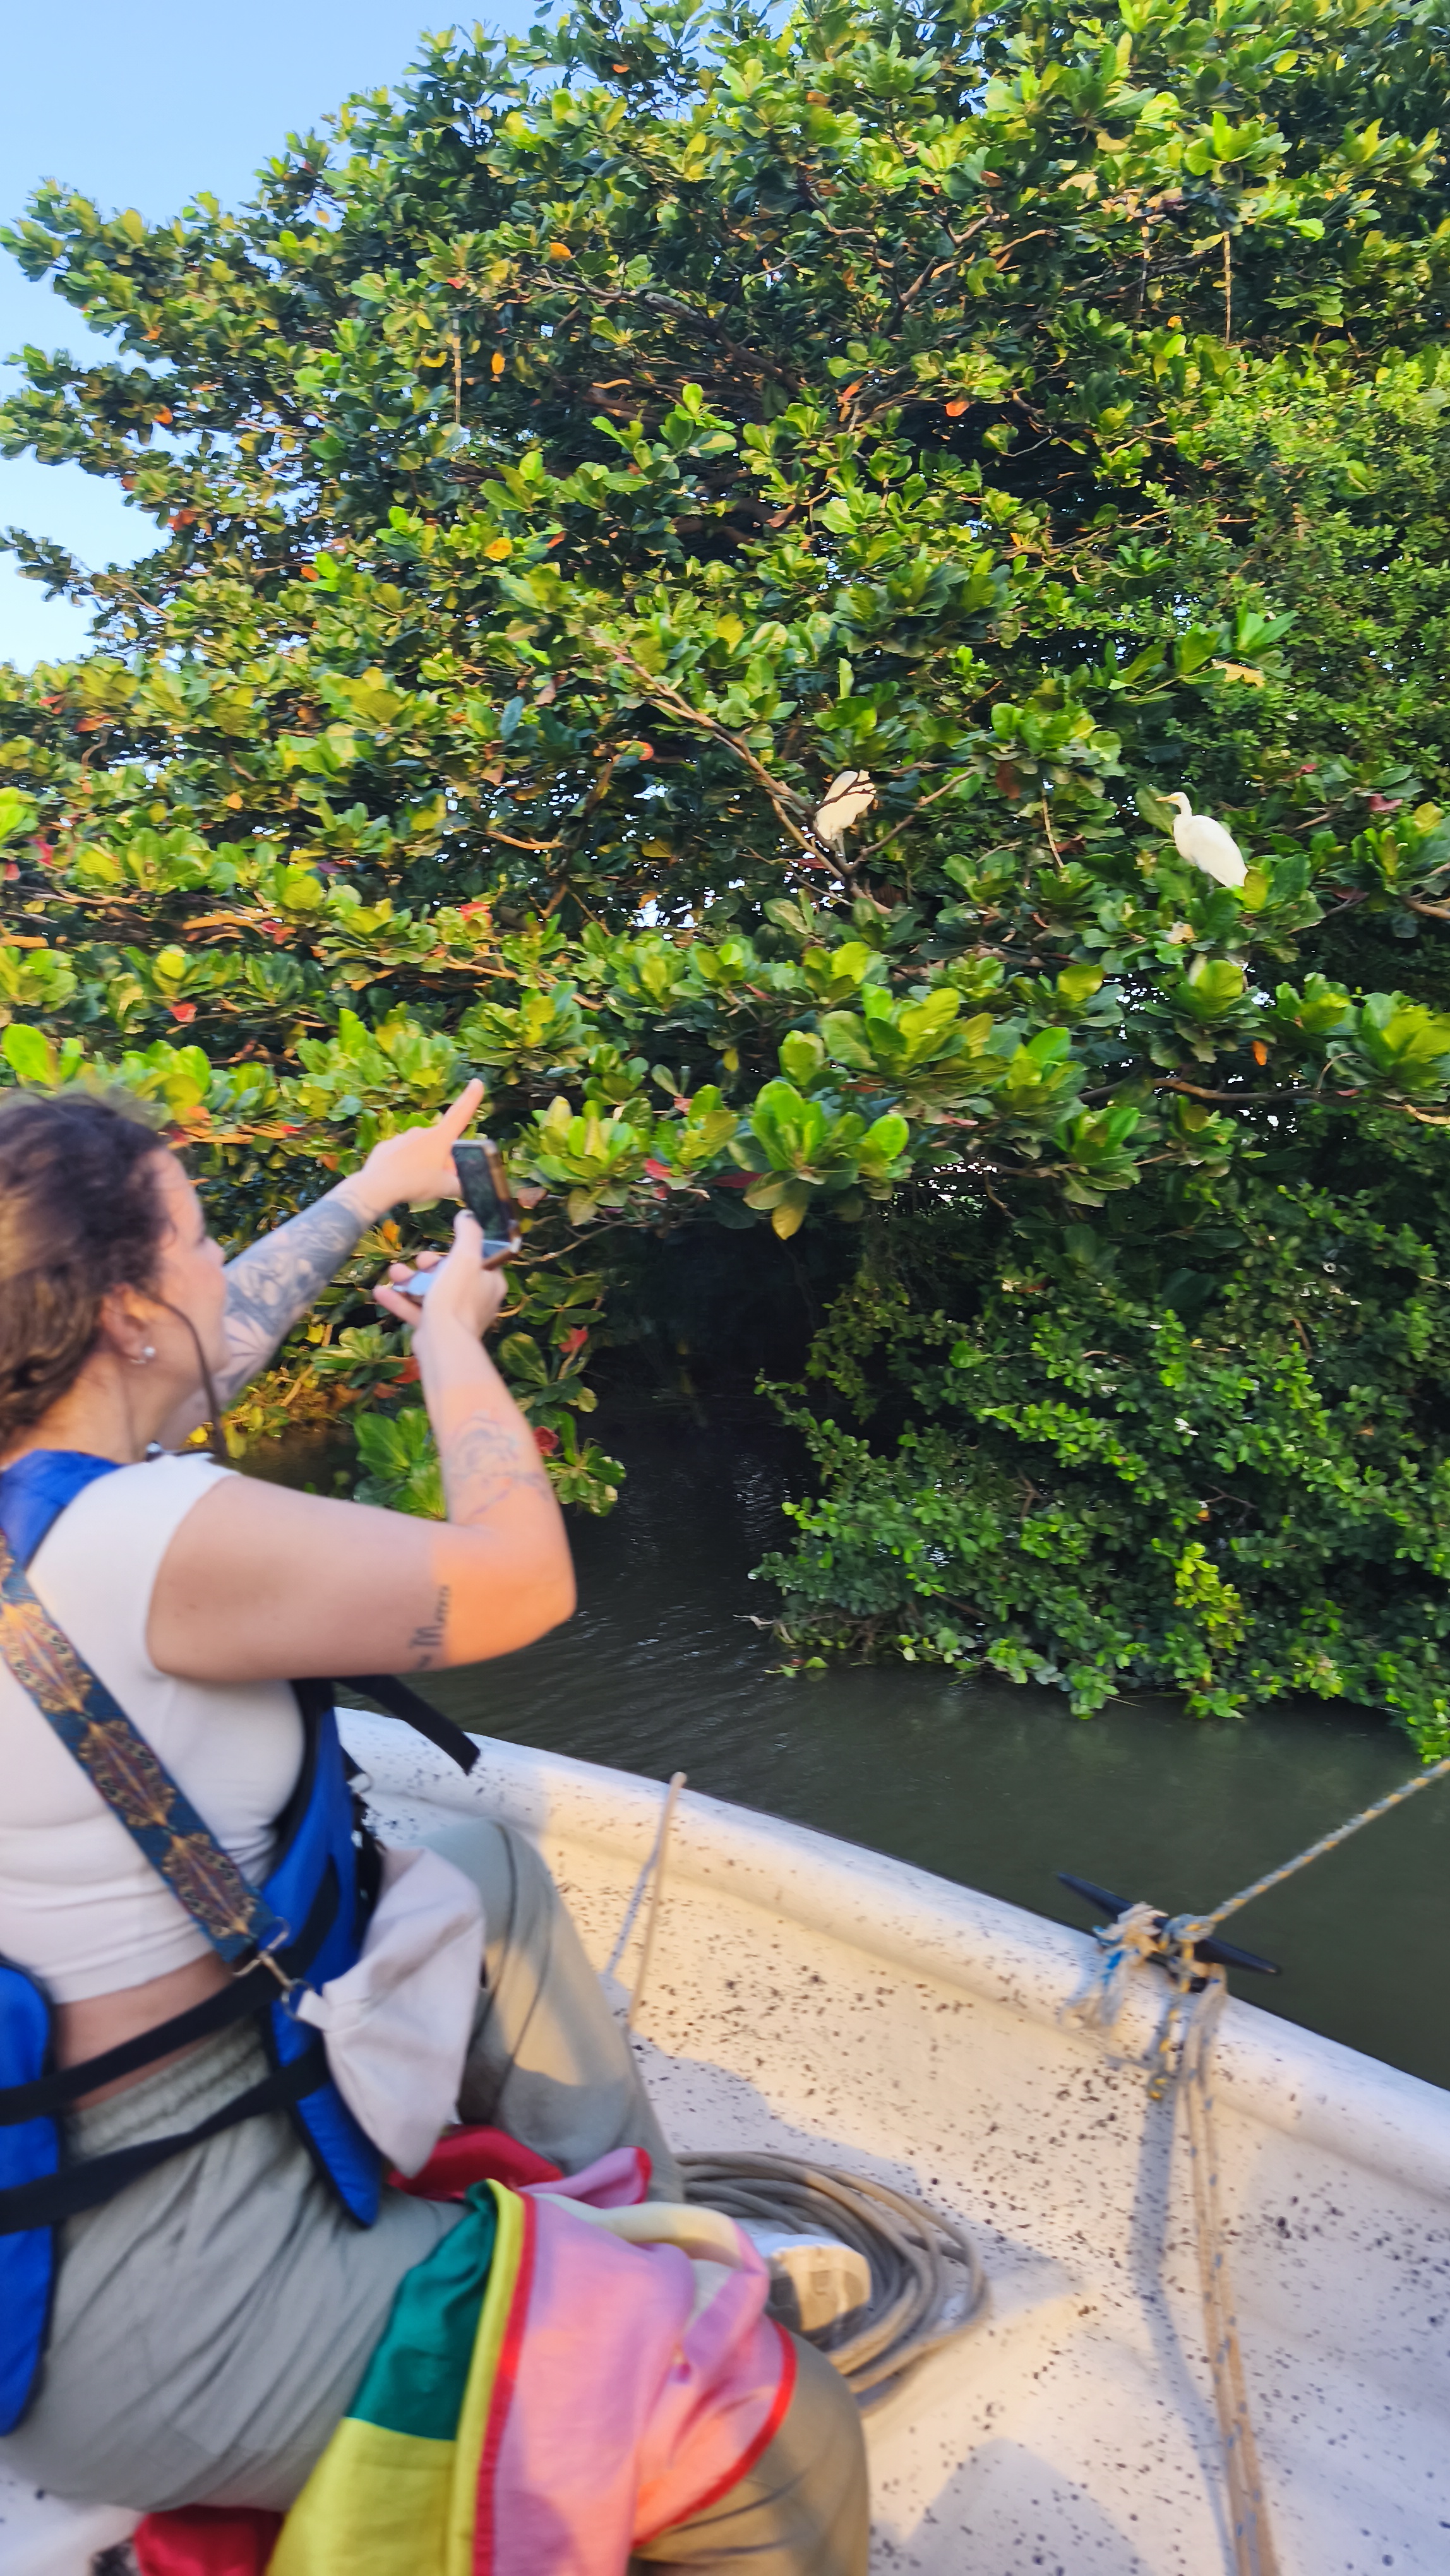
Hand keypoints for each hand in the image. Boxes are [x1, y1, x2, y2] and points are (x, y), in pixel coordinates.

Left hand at [350, 1080, 485, 1221]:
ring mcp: (402, 1138)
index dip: (471, 1098)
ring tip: (418, 1184)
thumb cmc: (416, 1183)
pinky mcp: (387, 1147)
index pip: (460, 1114)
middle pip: (439, 1144)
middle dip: (443, 1160)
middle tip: (440, 1182)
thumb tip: (459, 1185)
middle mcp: (421, 1132)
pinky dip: (405, 1166)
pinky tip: (401, 1181)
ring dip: (424, 1164)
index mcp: (439, 1138)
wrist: (377, 1187)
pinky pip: (402, 1155)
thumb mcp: (445, 1188)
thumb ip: (457, 1184)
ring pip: (420, 1150)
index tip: (476, 1082)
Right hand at [375, 1210, 508, 1338]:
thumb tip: (467, 1216)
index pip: (478, 1260)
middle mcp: (476, 1300)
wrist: (443, 1343)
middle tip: (418, 1260)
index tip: (441, 1247)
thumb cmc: (456, 1296)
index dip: (458, 1251)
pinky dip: (401, 1301)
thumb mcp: (465, 1257)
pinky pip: (418, 1311)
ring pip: (432, 1293)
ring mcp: (456, 1317)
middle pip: (452, 1275)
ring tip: (393, 1273)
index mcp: (490, 1282)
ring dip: (410, 1281)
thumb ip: (469, 1233)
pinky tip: (381, 1292)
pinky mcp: (436, 1330)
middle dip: (429, 1265)